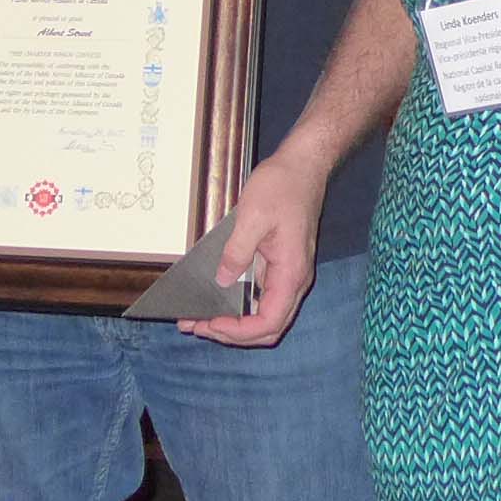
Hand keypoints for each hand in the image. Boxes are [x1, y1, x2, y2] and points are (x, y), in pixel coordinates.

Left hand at [183, 147, 322, 345]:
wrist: (302, 166)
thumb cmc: (282, 187)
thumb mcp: (253, 216)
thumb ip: (237, 252)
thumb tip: (224, 281)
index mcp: (291, 273)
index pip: (269, 322)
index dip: (239, 331)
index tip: (211, 323)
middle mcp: (295, 281)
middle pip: (268, 328)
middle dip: (233, 334)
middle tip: (198, 326)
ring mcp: (289, 275)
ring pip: (267, 317)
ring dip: (236, 324)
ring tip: (202, 319)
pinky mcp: (281, 266)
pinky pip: (264, 299)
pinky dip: (242, 308)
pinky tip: (220, 301)